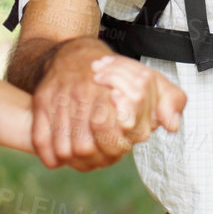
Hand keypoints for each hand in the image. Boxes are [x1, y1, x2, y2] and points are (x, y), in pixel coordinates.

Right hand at [29, 40, 183, 170]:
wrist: (73, 54)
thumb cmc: (115, 75)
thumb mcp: (151, 82)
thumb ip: (171, 101)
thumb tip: (171, 125)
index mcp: (115, 88)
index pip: (116, 134)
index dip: (117, 145)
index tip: (119, 142)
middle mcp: (85, 93)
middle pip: (88, 148)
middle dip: (96, 157)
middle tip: (101, 154)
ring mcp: (61, 98)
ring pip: (65, 149)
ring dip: (75, 159)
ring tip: (84, 156)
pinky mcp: (41, 102)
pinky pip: (41, 141)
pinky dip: (51, 155)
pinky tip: (61, 155)